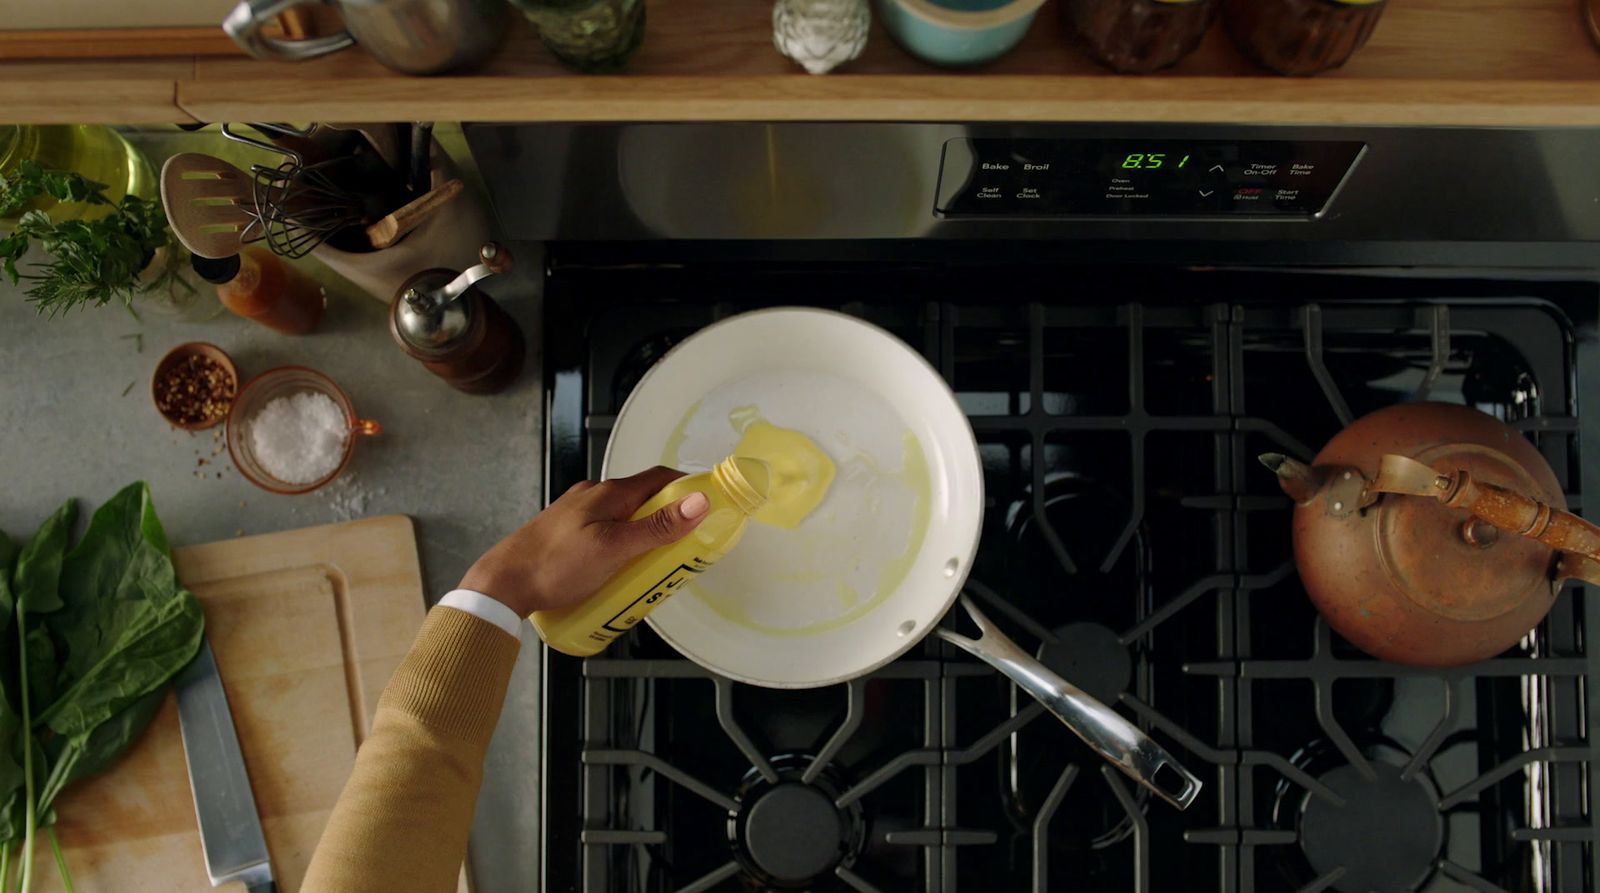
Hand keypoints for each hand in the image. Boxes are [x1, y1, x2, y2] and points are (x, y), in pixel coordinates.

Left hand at [460, 466, 710, 616]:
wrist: (501, 585)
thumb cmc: (555, 566)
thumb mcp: (614, 549)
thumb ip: (656, 527)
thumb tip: (699, 501)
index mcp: (609, 493)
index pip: (660, 478)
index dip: (687, 489)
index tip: (708, 509)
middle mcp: (593, 496)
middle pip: (644, 501)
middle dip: (668, 521)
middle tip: (685, 551)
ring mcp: (577, 515)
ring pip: (624, 519)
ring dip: (645, 537)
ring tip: (655, 568)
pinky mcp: (566, 535)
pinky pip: (605, 534)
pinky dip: (623, 547)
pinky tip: (621, 572)